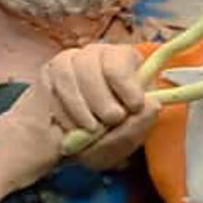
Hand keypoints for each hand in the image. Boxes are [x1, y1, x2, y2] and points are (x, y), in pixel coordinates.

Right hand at [39, 42, 155, 170]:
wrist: (68, 147)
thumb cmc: (103, 138)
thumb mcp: (124, 140)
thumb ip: (139, 125)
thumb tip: (152, 104)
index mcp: (124, 63)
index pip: (122, 57)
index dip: (127, 82)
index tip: (134, 105)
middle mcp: (96, 55)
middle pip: (92, 61)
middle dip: (101, 96)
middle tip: (111, 120)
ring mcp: (70, 61)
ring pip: (70, 72)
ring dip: (80, 105)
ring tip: (90, 128)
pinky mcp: (49, 73)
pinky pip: (52, 85)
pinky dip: (63, 109)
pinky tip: (71, 125)